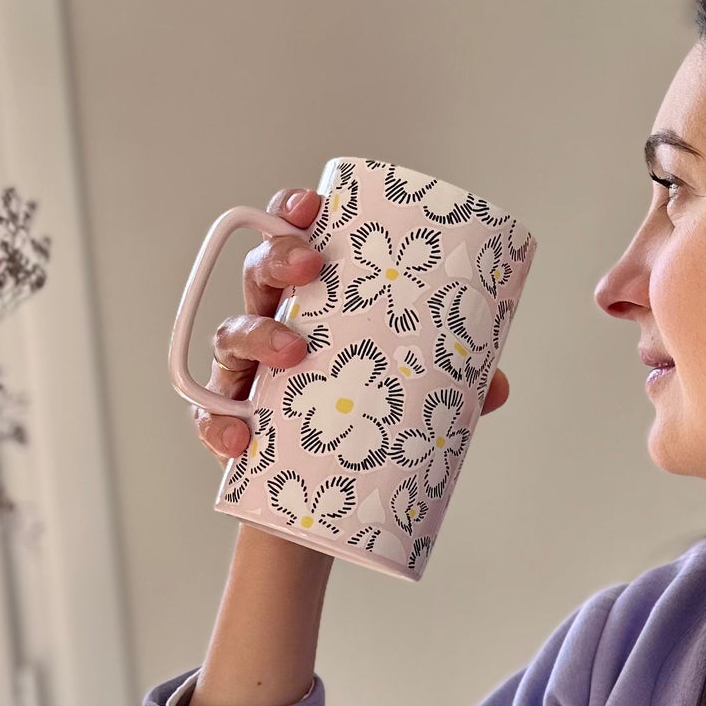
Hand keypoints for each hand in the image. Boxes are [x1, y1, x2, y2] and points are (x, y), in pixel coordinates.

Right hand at [193, 189, 513, 460]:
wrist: (315, 500)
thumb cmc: (357, 421)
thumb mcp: (403, 394)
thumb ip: (448, 384)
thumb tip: (496, 385)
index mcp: (307, 302)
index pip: (291, 240)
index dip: (291, 212)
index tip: (313, 205)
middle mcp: (266, 324)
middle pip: (258, 273)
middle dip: (278, 255)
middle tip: (311, 265)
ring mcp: (240, 372)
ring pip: (230, 334)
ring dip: (256, 333)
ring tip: (292, 354)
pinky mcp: (224, 421)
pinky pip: (208, 416)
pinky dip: (218, 423)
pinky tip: (240, 437)